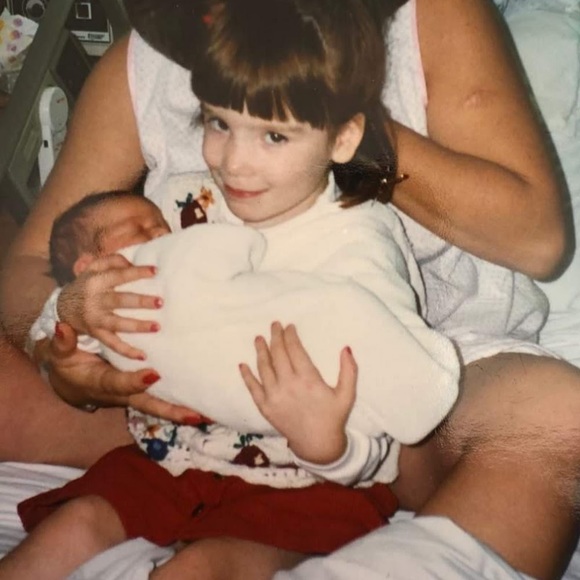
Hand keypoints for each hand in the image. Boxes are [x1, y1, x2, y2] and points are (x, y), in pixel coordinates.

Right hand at [43, 322, 202, 423]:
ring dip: (182, 411)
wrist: (71, 384)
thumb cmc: (68, 365)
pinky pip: (161, 400)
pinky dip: (181, 404)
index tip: (153, 374)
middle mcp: (122, 393)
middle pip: (149, 405)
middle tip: (196, 415)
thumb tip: (63, 327)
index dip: (135, 381)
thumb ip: (63, 344)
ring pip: (159, 405)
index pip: (120, 384)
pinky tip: (202, 405)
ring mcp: (134, 395)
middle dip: (171, 411)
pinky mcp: (142, 392)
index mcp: (102, 383)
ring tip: (208, 414)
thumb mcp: (60, 355)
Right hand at [57, 254, 162, 358]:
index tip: (155, 271)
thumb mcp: (95, 267)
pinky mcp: (96, 333)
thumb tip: (132, 263)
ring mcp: (95, 319)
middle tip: (161, 302)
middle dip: (140, 301)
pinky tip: (143, 355)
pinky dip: (127, 351)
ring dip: (137, 326)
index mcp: (96, 281)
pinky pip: (112, 344)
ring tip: (157, 327)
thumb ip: (113, 261)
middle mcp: (94, 300)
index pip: (118, 275)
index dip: (136, 273)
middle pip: (120, 300)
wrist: (62, 306)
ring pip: (118, 323)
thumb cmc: (88, 283)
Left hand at [240, 322, 357, 464]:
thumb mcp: (347, 395)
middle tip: (274, 325)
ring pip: (264, 368)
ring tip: (259, 339)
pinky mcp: (265, 408)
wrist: (317, 445)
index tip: (289, 326)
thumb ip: (349, 370)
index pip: (295, 350)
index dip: (291, 336)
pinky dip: (247, 376)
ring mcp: (274, 397)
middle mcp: (289, 385)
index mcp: (308, 380)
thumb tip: (346, 348)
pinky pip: (253, 388)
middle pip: (278, 354)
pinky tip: (243, 365)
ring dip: (260, 351)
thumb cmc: (333, 417)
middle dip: (275, 337)